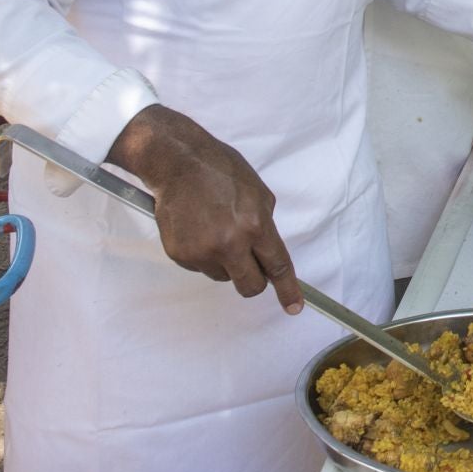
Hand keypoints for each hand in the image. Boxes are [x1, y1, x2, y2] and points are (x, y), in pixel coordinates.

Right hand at [108, 105, 302, 312]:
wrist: (178, 164)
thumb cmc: (221, 171)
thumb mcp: (259, 194)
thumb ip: (265, 227)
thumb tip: (265, 251)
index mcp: (254, 226)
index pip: (277, 267)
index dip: (288, 290)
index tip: (293, 308)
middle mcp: (229, 243)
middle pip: (250, 285)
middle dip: (254, 281)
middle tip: (251, 266)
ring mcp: (202, 252)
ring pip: (224, 276)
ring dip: (226, 263)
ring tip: (216, 230)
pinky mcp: (180, 254)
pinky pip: (200, 267)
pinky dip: (204, 255)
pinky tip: (199, 230)